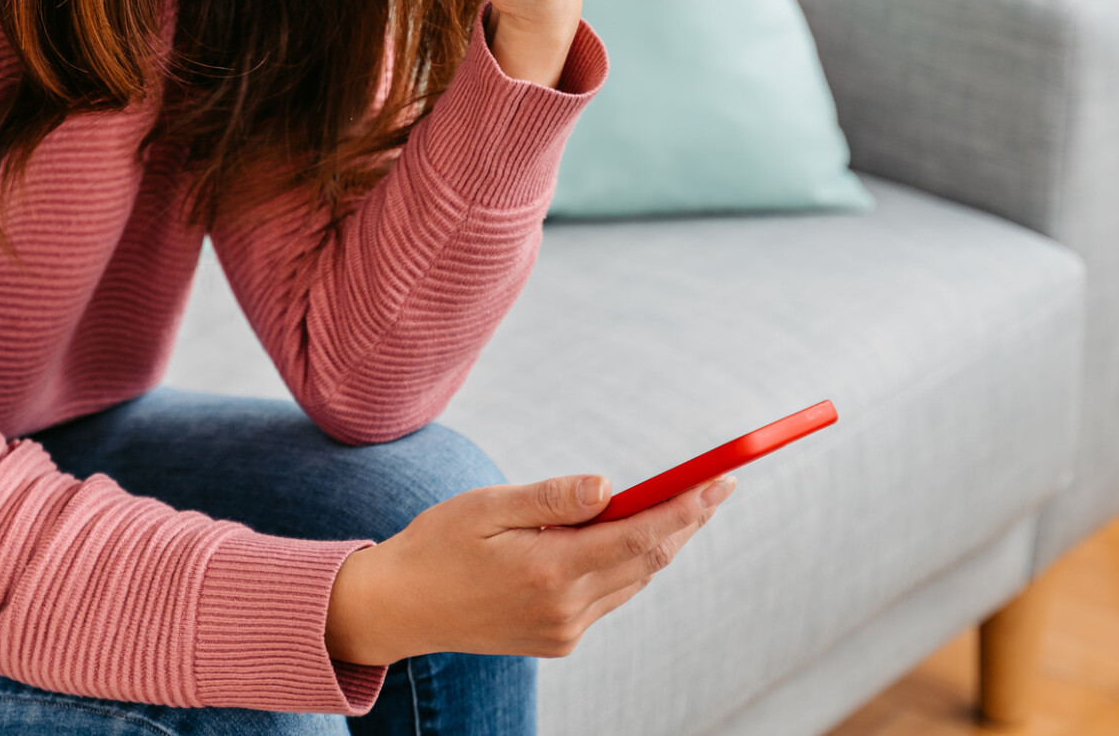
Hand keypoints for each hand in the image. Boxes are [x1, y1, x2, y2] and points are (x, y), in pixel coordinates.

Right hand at [324, 472, 735, 664]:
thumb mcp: (487, 507)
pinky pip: (610, 595)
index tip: (720, 479)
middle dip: (687, 519)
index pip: (641, 536)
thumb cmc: (437, 544)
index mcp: (549, 571)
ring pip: (634, 579)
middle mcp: (565, 609)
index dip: (687, 506)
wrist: (398, 608)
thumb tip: (611, 486)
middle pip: (649, 560)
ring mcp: (564, 630)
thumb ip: (551, 498)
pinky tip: (634, 536)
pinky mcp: (557, 639)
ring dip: (663, 541)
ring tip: (690, 503)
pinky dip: (630, 564)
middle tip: (720, 483)